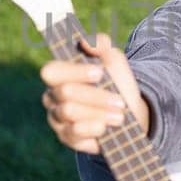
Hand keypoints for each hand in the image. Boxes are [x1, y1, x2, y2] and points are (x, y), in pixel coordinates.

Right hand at [38, 33, 150, 154]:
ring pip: (70, 114)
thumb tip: (86, 42)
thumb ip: (101, 44)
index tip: (99, 73)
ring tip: (120, 117)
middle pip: (65, 93)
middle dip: (96, 97)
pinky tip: (107, 129)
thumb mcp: (113, 59)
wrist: (129, 113)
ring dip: (99, 114)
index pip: (51, 71)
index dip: (74, 72)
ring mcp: (57, 119)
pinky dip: (94, 131)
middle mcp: (52, 96)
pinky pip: (74, 135)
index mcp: (59, 75)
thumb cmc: (116, 81)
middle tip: (120, 102)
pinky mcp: (66, 138)